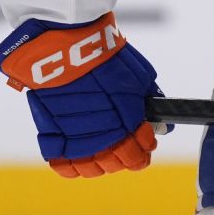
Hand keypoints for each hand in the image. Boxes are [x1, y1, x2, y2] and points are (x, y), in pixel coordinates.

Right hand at [0, 12, 167, 177]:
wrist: (64, 45)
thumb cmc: (104, 56)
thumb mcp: (138, 75)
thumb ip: (149, 101)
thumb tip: (163, 123)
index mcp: (127, 121)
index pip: (140, 153)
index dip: (144, 152)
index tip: (145, 146)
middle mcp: (103, 135)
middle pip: (117, 164)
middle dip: (126, 158)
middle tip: (126, 147)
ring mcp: (75, 137)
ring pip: (92, 168)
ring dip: (101, 164)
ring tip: (104, 152)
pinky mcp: (51, 133)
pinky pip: (62, 164)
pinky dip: (72, 165)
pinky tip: (79, 157)